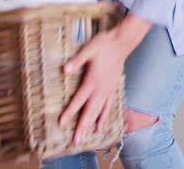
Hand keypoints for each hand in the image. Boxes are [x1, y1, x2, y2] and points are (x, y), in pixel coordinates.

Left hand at [59, 21, 142, 144]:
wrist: (122, 42)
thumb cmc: (104, 44)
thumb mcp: (89, 49)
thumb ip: (77, 60)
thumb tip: (65, 69)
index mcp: (93, 81)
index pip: (79, 99)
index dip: (70, 112)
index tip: (61, 122)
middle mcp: (100, 89)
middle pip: (89, 112)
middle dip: (82, 127)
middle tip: (76, 141)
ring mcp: (107, 90)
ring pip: (98, 112)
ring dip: (91, 126)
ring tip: (85, 138)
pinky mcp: (112, 89)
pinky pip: (108, 107)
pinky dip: (103, 118)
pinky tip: (100, 126)